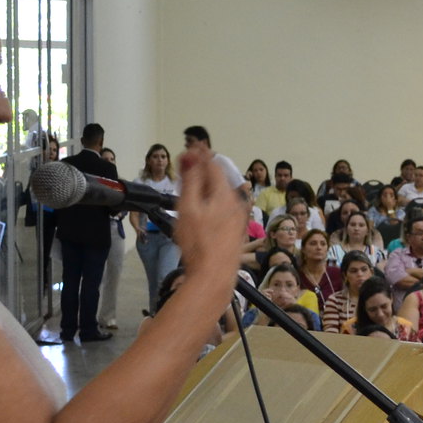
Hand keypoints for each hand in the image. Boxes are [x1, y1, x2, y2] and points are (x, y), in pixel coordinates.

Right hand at [171, 150, 247, 277]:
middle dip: (202, 171)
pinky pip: (223, 208)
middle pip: (218, 179)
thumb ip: (190, 180)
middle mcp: (236, 203)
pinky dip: (211, 202)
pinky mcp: (235, 230)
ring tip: (189, 191)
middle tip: (185, 168)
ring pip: (220, 194)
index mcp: (225, 193)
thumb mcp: (188, 207)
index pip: (213, 164)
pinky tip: (200, 212)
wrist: (214, 275)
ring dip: (205, 187)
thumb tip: (191, 157)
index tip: (190, 147)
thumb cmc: (198, 243)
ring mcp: (238, 217)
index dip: (200, 154)